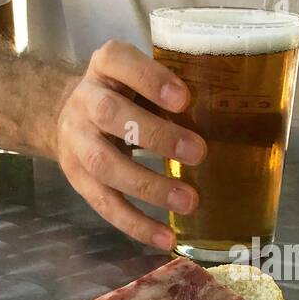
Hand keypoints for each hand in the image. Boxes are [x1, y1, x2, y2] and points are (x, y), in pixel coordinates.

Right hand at [53, 40, 205, 248]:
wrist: (66, 117)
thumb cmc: (124, 94)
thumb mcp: (140, 77)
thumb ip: (172, 89)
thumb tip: (232, 117)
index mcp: (104, 67)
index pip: (118, 61)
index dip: (150, 80)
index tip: (184, 99)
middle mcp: (84, 101)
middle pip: (110, 114)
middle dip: (155, 135)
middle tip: (198, 152)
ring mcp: (76, 142)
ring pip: (105, 164)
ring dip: (149, 185)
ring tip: (189, 201)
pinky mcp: (78, 180)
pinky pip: (105, 205)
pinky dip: (136, 224)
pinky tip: (166, 238)